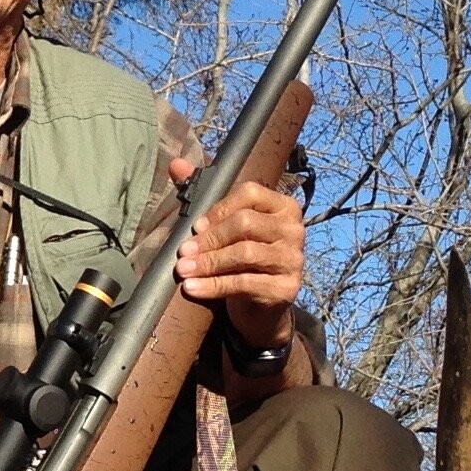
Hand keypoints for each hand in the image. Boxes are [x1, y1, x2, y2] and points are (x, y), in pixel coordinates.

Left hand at [169, 166, 303, 346]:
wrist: (260, 306)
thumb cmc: (242, 257)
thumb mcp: (226, 226)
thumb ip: (202, 191)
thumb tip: (176, 164)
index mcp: (283, 206)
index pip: (249, 193)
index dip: (218, 209)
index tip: (194, 226)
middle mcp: (294, 229)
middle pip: (245, 224)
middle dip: (209, 238)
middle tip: (183, 252)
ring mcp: (293, 259)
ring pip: (245, 253)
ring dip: (208, 262)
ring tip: (183, 271)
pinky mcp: (286, 287)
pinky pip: (245, 283)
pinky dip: (214, 286)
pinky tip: (193, 288)